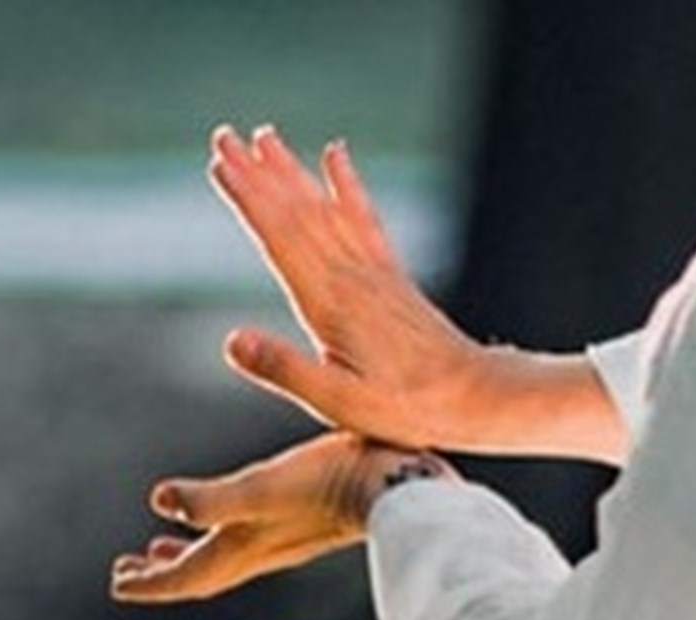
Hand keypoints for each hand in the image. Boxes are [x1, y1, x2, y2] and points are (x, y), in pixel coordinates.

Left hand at [111, 432, 451, 605]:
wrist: (398, 485)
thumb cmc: (333, 481)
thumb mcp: (265, 486)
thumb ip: (212, 498)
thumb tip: (160, 502)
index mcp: (245, 547)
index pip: (187, 577)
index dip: (151, 583)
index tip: (118, 583)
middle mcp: (261, 551)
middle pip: (200, 573)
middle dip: (162, 574)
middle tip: (127, 571)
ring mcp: (283, 539)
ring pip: (222, 558)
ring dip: (189, 557)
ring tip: (161, 550)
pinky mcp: (303, 522)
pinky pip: (246, 540)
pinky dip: (220, 537)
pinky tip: (228, 519)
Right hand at [208, 125, 493, 451]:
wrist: (476, 397)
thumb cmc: (407, 408)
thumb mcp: (337, 402)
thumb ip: (284, 370)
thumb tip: (232, 341)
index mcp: (330, 305)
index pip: (280, 239)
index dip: (248, 200)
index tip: (219, 164)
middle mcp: (351, 278)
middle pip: (296, 214)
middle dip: (258, 174)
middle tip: (223, 136)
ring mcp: (374, 274)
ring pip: (325, 209)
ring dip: (292, 172)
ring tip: (265, 138)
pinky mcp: (392, 278)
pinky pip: (364, 219)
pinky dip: (347, 185)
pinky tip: (336, 156)